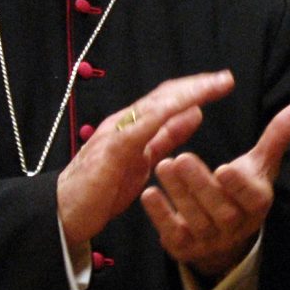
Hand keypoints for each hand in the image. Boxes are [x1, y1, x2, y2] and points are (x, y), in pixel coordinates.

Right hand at [57, 70, 235, 245]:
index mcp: (133, 126)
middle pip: (164, 96)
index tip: (220, 84)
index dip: (193, 91)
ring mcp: (118, 131)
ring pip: (157, 104)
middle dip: (196, 85)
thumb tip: (194, 114)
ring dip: (187, 93)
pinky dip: (167, 111)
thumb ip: (166, 137)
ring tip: (214, 86)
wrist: (65, 211)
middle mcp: (125, 122)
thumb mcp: (142, 161)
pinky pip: (145, 124)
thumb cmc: (100, 188)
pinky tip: (188, 106)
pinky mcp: (115, 147)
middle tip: (225, 78)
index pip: (166, 101)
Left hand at [140, 99, 289, 277]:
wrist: (223, 236)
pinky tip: (149, 193)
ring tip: (163, 165)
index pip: (252, 197)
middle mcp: (235, 225)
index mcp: (256, 203)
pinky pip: (172, 233)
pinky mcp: (184, 246)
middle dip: (200, 184)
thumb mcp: (259, 165)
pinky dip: (160, 215)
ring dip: (178, 193)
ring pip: (195, 219)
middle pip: (220, 209)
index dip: (239, 185)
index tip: (225, 167)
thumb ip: (277, 136)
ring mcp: (209, 240)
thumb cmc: (240, 189)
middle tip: (181, 158)